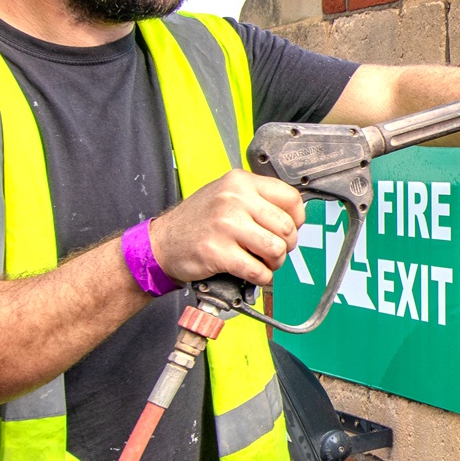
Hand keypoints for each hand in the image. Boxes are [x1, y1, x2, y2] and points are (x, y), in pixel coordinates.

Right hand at [147, 170, 303, 287]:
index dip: (297, 219)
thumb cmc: (197, 220)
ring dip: (274, 263)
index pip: (291, 198)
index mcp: (240, 182)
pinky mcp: (218, 252)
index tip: (290, 228)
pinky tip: (253, 273)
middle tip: (273, 250)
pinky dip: (261, 278)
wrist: (162, 242)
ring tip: (263, 262)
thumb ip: (257, 199)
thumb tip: (294, 215)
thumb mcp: (226, 195)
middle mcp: (234, 199)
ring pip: (276, 249)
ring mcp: (225, 225)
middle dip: (286, 245)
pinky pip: (258, 271)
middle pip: (287, 227)